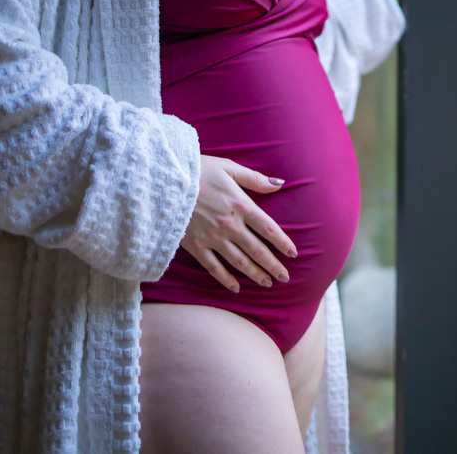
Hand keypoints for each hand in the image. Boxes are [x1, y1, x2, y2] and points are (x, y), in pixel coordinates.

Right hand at [180, 155, 297, 291]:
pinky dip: (225, 279)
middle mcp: (230, 225)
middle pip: (258, 250)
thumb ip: (255, 179)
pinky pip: (214, 267)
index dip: (283, 243)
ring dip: (255, 274)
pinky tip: (236, 288)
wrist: (163, 182)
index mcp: (241, 205)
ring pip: (239, 261)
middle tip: (284, 277)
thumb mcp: (228, 168)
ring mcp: (213, 238)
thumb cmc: (198, 170)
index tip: (293, 254)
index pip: (269, 229)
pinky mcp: (196, 246)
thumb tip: (279, 184)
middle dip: (273, 265)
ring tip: (267, 283)